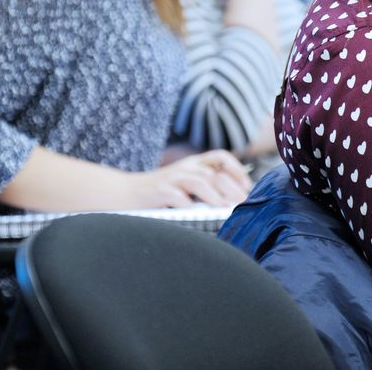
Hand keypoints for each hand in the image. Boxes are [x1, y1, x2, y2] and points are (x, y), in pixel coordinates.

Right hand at [133, 149, 252, 207]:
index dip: (237, 170)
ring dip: (215, 196)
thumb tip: (233, 200)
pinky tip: (197, 215)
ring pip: (199, 181)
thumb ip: (206, 187)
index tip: (246, 187)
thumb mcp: (185, 183)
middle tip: (241, 203)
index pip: (221, 157)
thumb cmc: (160, 193)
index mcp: (194, 163)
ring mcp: (172, 178)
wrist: (125, 193)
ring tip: (225, 208)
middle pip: (214, 173)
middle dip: (231, 188)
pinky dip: (189, 205)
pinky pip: (177, 196)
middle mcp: (185, 167)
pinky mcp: (159, 190)